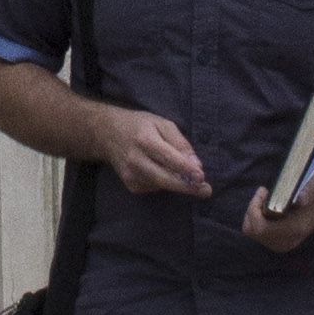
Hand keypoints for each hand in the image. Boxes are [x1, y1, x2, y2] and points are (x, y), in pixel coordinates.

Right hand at [95, 110, 209, 198]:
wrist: (107, 134)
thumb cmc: (140, 126)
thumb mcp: (162, 124)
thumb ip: (180, 143)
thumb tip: (196, 165)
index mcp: (145, 140)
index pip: (168, 158)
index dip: (186, 169)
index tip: (201, 176)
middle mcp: (136, 159)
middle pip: (164, 178)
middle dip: (186, 186)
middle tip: (205, 190)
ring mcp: (131, 174)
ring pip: (161, 185)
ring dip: (177, 183)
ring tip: (186, 176)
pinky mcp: (130, 184)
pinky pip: (154, 187)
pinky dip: (164, 182)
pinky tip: (161, 170)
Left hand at [242, 165, 313, 255]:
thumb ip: (309, 191)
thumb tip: (299, 200)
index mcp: (296, 229)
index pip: (261, 228)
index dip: (255, 209)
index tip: (264, 191)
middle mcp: (288, 241)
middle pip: (253, 231)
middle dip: (253, 210)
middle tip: (264, 193)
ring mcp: (283, 243)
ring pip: (252, 231)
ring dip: (254, 214)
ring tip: (266, 199)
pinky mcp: (279, 241)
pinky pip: (257, 232)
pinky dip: (257, 218)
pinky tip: (268, 207)